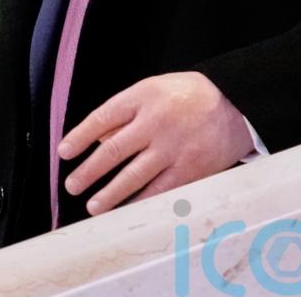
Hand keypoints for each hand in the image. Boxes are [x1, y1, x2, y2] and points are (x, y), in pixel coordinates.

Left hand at [59, 71, 253, 214]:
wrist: (236, 105)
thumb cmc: (190, 96)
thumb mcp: (154, 89)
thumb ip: (126, 111)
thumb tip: (96, 137)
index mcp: (145, 96)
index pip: (103, 117)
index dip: (80, 136)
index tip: (64, 151)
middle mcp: (157, 121)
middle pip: (114, 150)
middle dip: (89, 170)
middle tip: (72, 183)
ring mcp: (173, 148)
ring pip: (133, 176)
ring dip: (109, 193)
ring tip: (92, 205)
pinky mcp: (188, 170)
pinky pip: (157, 191)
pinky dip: (138, 202)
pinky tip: (125, 210)